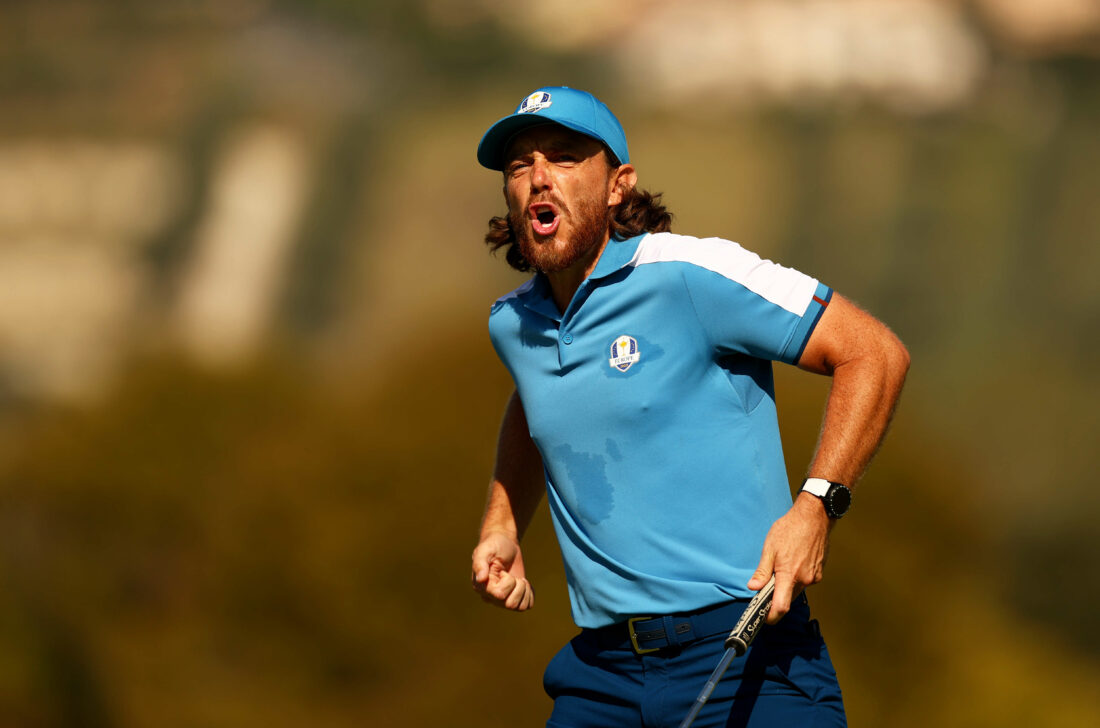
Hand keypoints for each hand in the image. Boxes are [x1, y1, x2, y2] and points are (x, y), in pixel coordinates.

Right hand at [471, 531, 534, 610]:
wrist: (505, 544)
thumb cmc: (494, 545)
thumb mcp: (486, 550)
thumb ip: (480, 563)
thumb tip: (480, 579)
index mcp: (481, 587)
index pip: (500, 595)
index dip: (508, 582)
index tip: (504, 571)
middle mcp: (490, 596)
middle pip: (511, 604)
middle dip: (518, 586)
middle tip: (514, 576)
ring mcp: (502, 599)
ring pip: (519, 608)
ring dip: (525, 591)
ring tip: (519, 580)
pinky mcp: (514, 598)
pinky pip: (526, 606)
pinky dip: (529, 595)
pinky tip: (525, 584)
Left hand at [747, 493, 831, 623]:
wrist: (814, 517)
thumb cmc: (790, 529)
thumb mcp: (770, 548)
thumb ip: (762, 571)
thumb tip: (753, 587)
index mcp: (789, 575)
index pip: (781, 606)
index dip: (772, 616)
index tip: (764, 619)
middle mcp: (804, 579)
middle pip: (788, 599)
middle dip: (776, 597)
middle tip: (766, 586)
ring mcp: (814, 576)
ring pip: (796, 590)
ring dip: (786, 585)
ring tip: (780, 566)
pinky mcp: (819, 572)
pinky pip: (805, 581)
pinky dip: (796, 578)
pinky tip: (792, 562)